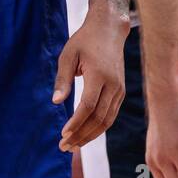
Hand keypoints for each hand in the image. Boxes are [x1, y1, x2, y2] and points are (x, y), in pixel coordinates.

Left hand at [52, 7, 127, 151]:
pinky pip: (111, 115)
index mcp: (100, 75)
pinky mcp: (121, 92)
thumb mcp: (68, 55)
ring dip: (90, 135)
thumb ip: (62, 79)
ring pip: (107, 121)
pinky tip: (85, 133)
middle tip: (64, 146)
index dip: (76, 123)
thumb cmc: (85, 41)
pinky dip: (98, 127)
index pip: (88, 106)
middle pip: (99, 118)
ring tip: (73, 145)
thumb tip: (56, 102)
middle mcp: (113, 85)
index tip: (63, 134)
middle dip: (81, 135)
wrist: (109, 30)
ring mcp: (119, 90)